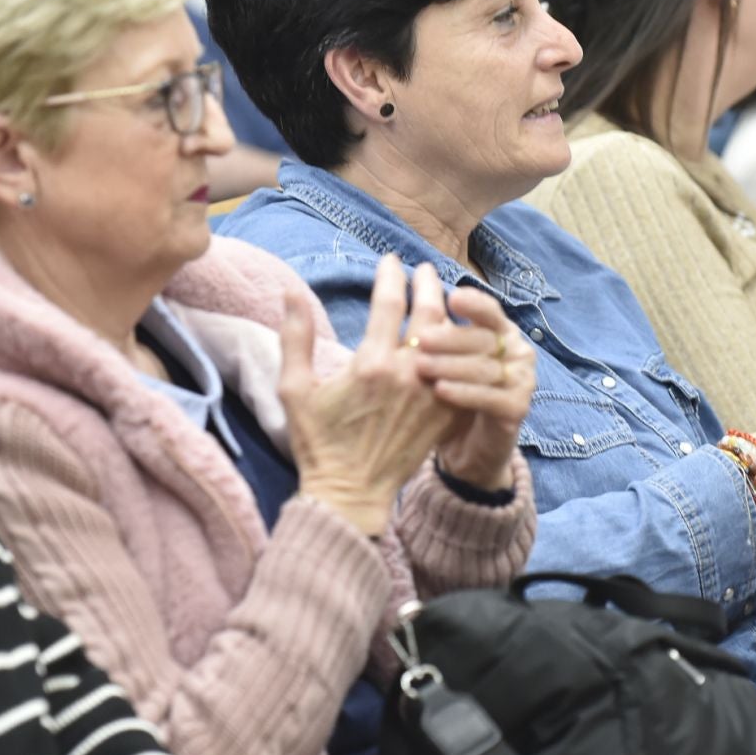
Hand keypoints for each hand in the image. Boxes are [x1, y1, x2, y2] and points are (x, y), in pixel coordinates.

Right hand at [282, 256, 453, 536]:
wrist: (351, 494)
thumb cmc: (318, 442)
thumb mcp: (294, 389)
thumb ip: (295, 336)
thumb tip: (290, 291)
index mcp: (371, 364)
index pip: (389, 302)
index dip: (391, 276)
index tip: (390, 261)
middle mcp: (408, 375)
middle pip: (429, 314)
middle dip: (428, 285)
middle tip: (425, 270)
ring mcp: (433, 395)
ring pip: (453, 341)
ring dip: (449, 314)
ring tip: (446, 298)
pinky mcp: (447, 414)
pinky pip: (465, 373)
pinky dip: (465, 351)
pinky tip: (460, 339)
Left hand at [405, 268, 535, 491]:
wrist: (467, 446)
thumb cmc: (448, 394)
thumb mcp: (440, 357)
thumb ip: (431, 330)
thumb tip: (398, 295)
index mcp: (499, 330)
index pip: (489, 310)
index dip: (473, 302)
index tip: (450, 295)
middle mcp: (516, 350)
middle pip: (484, 338)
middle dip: (451, 337)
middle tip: (420, 338)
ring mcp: (521, 380)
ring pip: (486, 367)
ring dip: (452, 365)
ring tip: (421, 366)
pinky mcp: (517, 409)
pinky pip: (491, 398)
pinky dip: (465, 393)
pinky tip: (439, 391)